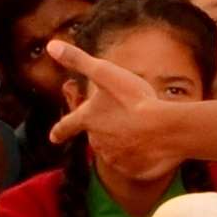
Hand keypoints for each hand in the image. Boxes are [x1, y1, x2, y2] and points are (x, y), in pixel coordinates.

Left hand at [37, 39, 210, 182]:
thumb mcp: (104, 72)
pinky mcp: (132, 171)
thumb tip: (51, 45)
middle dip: (110, 128)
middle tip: (130, 115)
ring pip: (117, 148)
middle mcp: (96, 142)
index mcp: (88, 120)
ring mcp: (114, 158)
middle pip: (99, 135)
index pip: (67, 125)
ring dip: (127, 140)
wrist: (165, 129)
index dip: (60, 130)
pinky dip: (142, 154)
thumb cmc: (135, 99)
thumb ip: (78, 60)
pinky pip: (135, 162)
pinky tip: (153, 144)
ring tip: (145, 128)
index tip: (53, 137)